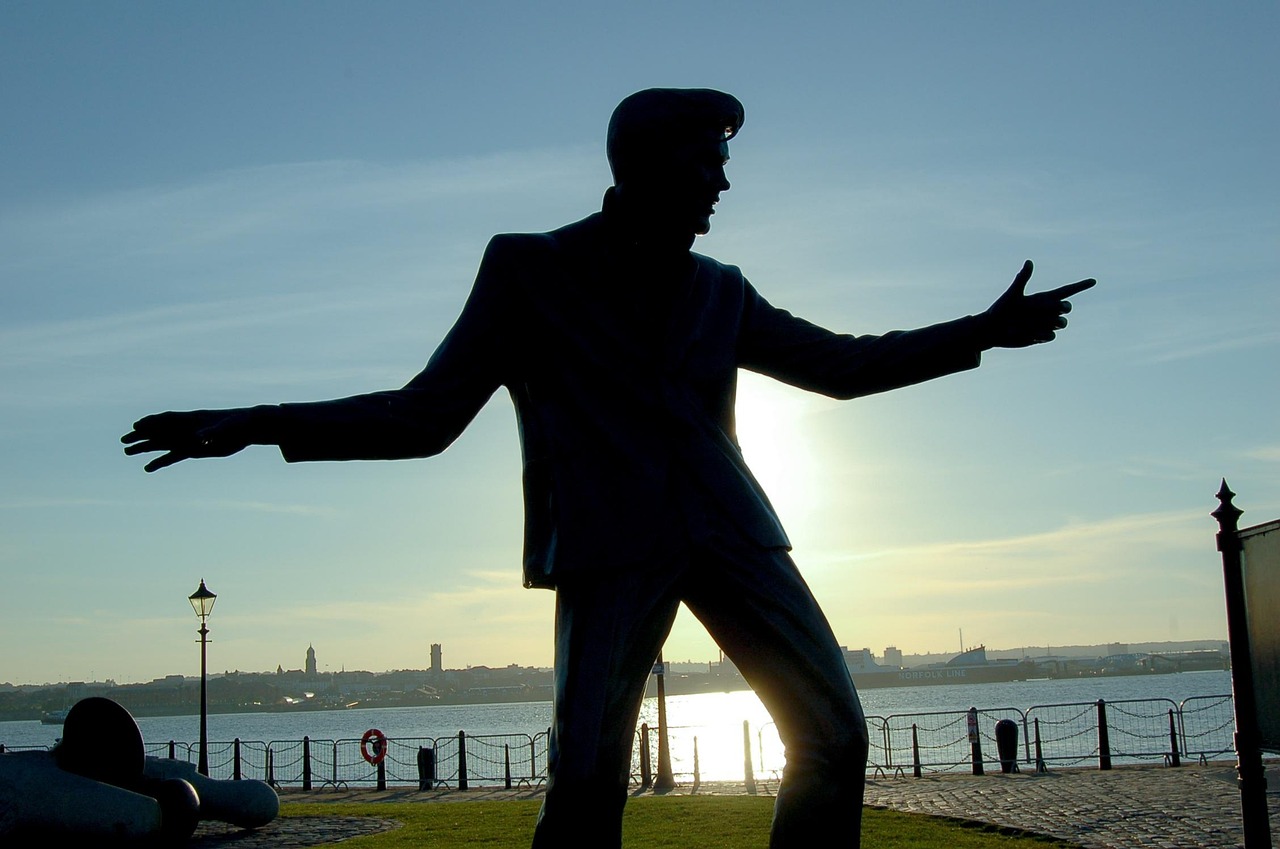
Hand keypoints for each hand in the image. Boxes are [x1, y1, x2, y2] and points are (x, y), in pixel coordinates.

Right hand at [122, 407, 268, 471]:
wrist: (249, 428)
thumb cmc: (238, 423)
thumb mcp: (226, 428)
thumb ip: (211, 432)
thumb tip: (198, 438)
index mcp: (193, 420)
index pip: (168, 420)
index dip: (153, 422)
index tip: (137, 426)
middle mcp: (187, 429)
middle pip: (159, 431)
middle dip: (141, 435)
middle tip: (123, 441)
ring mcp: (189, 440)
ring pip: (162, 444)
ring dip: (145, 447)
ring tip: (126, 451)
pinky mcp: (194, 451)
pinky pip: (173, 456)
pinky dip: (160, 461)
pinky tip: (147, 467)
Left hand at [981, 260, 1095, 347]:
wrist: (992, 330)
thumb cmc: (999, 310)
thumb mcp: (1012, 294)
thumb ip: (1022, 279)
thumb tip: (1029, 261)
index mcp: (1042, 298)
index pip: (1066, 291)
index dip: (1080, 286)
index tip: (1093, 281)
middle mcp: (1047, 310)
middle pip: (1067, 307)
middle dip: (1062, 307)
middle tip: (1052, 308)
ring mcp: (1046, 324)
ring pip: (1061, 323)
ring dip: (1049, 323)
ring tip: (1030, 323)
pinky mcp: (1041, 336)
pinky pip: (1051, 336)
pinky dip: (1042, 335)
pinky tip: (1029, 334)